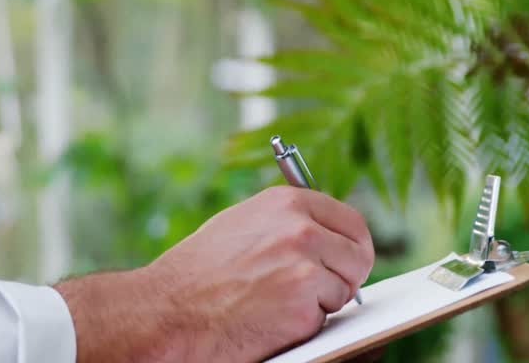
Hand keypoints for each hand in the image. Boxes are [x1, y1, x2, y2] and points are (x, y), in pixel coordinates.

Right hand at [144, 185, 373, 361]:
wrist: (169, 309)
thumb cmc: (198, 271)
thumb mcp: (243, 225)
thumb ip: (286, 222)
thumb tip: (324, 233)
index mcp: (287, 203)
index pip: (351, 222)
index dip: (353, 246)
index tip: (349, 260)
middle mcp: (300, 229)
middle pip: (358, 257)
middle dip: (344, 277)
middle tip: (318, 290)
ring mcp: (304, 267)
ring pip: (344, 290)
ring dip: (321, 302)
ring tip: (277, 301)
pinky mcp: (303, 305)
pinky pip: (325, 318)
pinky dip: (304, 325)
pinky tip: (270, 318)